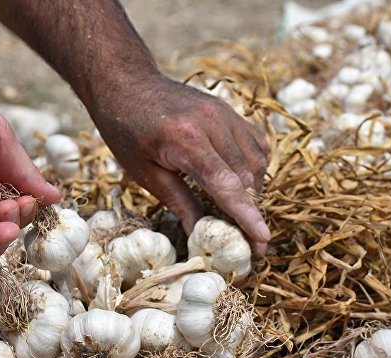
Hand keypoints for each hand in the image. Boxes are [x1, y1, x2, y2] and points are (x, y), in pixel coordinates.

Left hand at [92, 75, 271, 254]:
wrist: (127, 83)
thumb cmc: (127, 130)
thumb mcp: (145, 173)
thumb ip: (179, 203)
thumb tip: (200, 236)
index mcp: (186, 139)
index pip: (227, 185)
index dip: (247, 217)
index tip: (263, 240)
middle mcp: (212, 123)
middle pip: (246, 178)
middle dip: (250, 211)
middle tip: (246, 239)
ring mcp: (225, 113)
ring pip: (256, 162)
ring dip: (252, 191)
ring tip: (237, 209)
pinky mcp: (230, 111)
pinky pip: (257, 144)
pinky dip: (255, 167)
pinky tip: (241, 180)